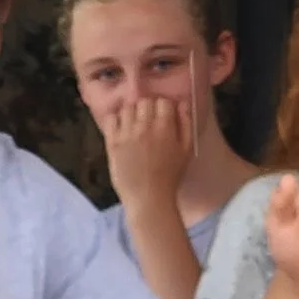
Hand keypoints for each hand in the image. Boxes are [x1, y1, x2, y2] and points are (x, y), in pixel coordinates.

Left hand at [104, 93, 191, 214]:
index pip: (162, 101)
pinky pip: (110, 120)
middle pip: (144, 101)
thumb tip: (182, 102)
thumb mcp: (187, 149)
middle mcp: (144, 127)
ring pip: (127, 108)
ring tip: (134, 124)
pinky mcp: (112, 143)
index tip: (163, 116)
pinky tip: (121, 128)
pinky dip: (115, 119)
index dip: (163, 107)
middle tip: (148, 120)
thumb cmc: (171, 175)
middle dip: (148, 107)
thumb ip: (186, 123)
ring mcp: (126, 134)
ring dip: (131, 112)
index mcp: (165, 127)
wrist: (148, 197)